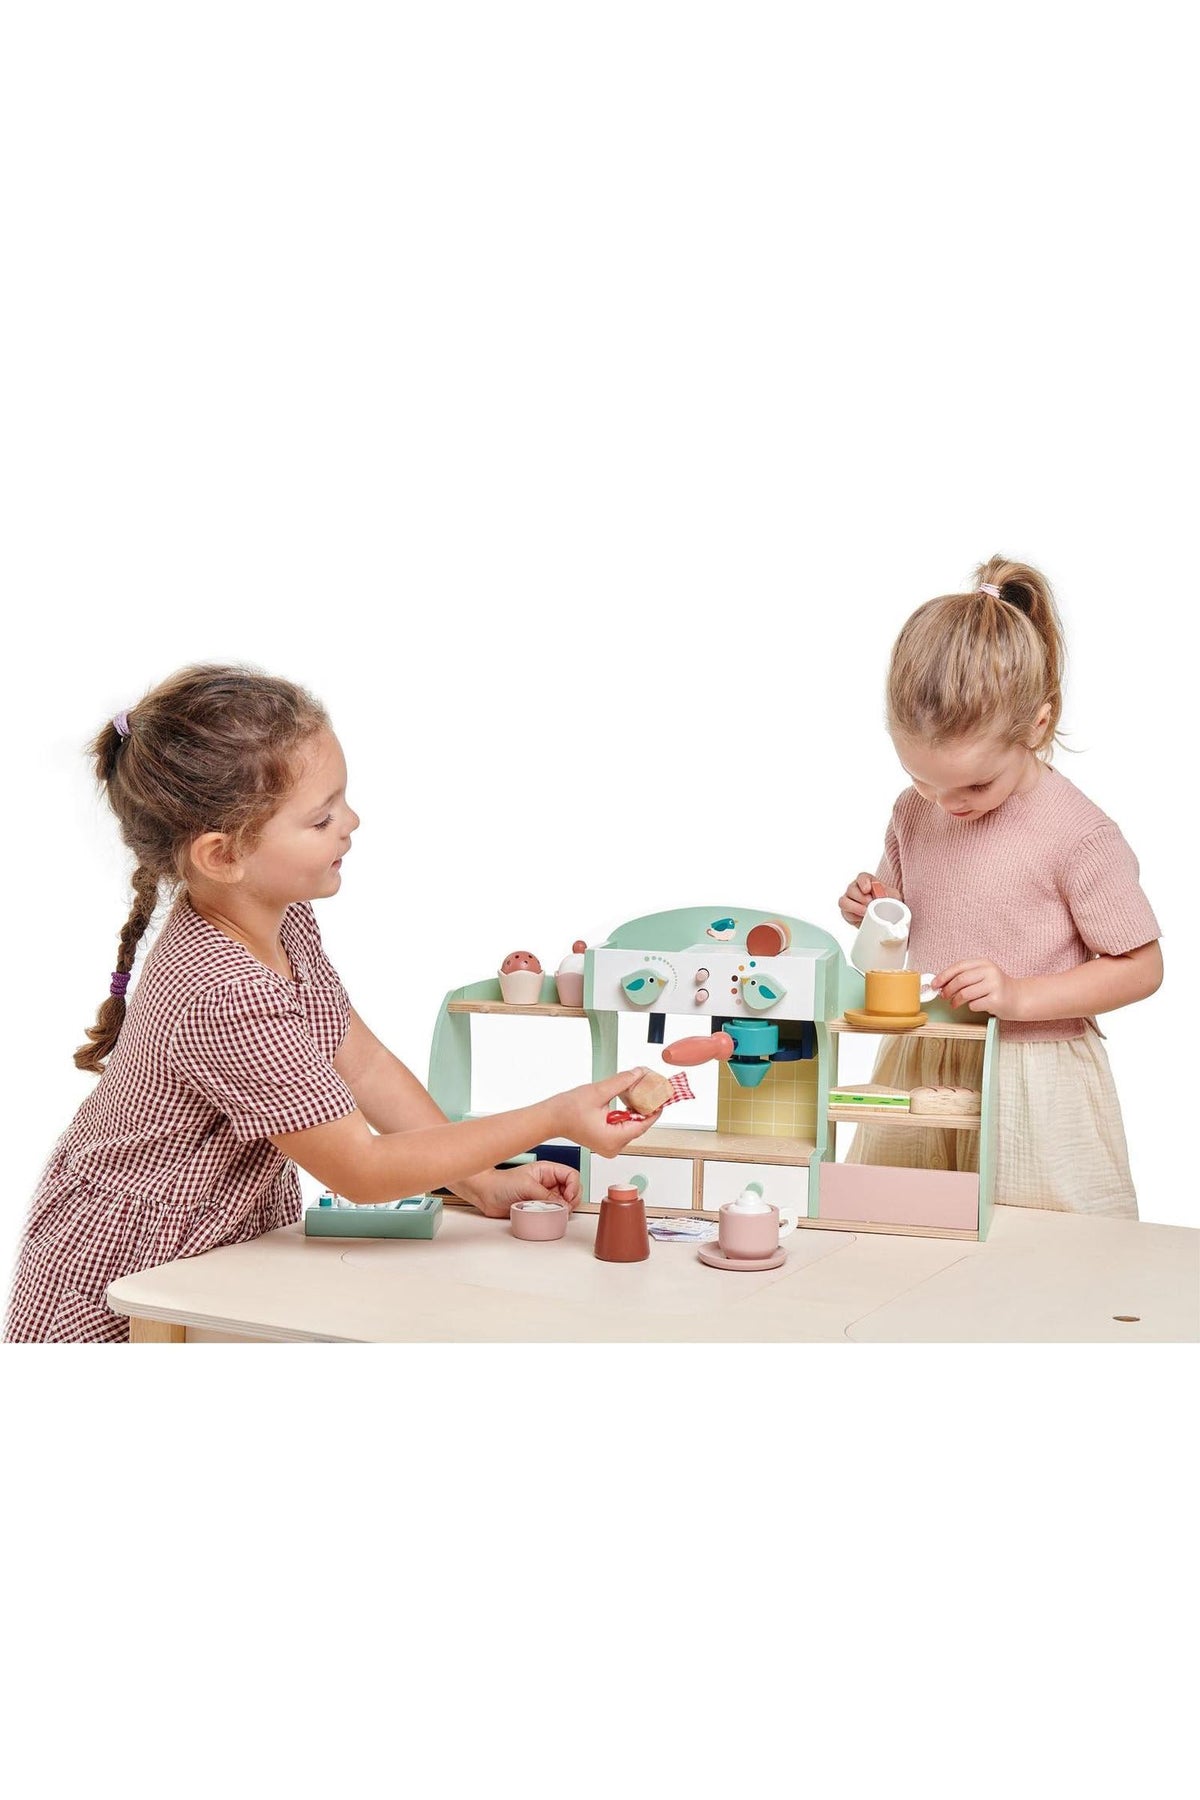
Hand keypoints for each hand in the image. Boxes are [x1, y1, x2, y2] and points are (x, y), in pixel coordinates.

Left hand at [465, 1161, 581, 1218]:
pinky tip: (546, 1216)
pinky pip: (554, 1212)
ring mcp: (545, 1196)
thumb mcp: (526, 1186)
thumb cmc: (501, 1183)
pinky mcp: (539, 1208)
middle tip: (564, 1207)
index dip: (574, 1187)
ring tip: (554, 1212)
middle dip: (572, 1200)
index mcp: (547, 1170)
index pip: (571, 1175)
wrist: (485, 1195)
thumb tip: (563, 1205)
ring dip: (563, 1209)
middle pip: (572, 1190)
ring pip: (565, 1203)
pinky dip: (554, 1216)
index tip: (567, 1197)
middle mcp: (548, 1183)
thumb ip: (546, 1196)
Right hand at [555, 1068, 663, 1154]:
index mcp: (614, 1139)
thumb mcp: (598, 1092)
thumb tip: (639, 1074)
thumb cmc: (567, 1111)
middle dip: (646, 1106)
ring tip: (639, 1090)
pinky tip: (627, 1100)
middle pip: (639, 1125)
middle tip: (651, 1088)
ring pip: (632, 1125)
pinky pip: (624, 1127)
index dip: (655, 1109)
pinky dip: (627, 1114)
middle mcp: (614, 1147)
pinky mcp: (607, 1141)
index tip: (663, 1096)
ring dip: (636, 1109)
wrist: (551, 1118)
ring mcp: (610, 1146)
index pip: (644, 1124)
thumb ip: (622, 1082)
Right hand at [839, 872, 900, 925]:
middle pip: (851, 889)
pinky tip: (862, 919)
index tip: (867, 889)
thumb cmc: (888, 903)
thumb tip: (884, 897)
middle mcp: (855, 889)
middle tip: (870, 904)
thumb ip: (890, 894)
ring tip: (865, 913)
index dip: (863, 882)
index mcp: (867, 881)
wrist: (885, 916)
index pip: (862, 877)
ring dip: (854, 907)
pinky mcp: (847, 912)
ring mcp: (849, 900)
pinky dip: (853, 917)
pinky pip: (845, 913)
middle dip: (860, 898)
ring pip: (844, 901)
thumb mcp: (893, 896)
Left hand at [934, 959, 1023, 1017]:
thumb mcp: (982, 976)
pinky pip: (974, 1005)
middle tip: (943, 996)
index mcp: (984, 963)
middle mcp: (990, 972)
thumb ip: (964, 977)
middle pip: (960, 980)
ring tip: (955, 1004)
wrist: (1019, 998)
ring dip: (956, 1001)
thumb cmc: (996, 988)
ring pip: (965, 994)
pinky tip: (975, 1006)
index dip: (943, 976)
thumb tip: (940, 984)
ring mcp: (994, 986)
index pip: (959, 967)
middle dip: (947, 990)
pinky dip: (970, 1007)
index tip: (934, 984)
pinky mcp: (996, 1000)